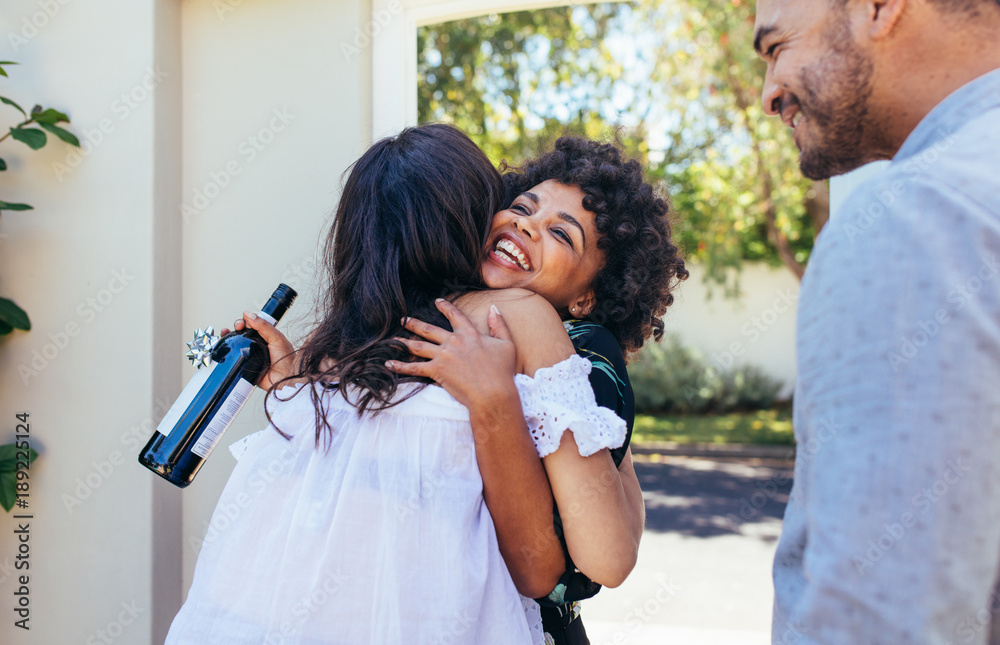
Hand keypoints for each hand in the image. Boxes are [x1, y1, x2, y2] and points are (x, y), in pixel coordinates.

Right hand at [221, 312, 299, 389]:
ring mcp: (251, 354)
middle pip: (243, 332)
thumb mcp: (276, 338)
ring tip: (226, 333)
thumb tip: (248, 314)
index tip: (243, 322)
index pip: (253, 324)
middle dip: (237, 326)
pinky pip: (234, 357)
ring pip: (237, 343)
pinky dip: (228, 351)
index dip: (246, 321)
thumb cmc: (286, 360)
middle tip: (237, 327)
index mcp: (266, 336)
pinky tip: (223, 346)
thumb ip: (264, 326)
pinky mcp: (245, 365)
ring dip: (229, 336)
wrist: (284, 379)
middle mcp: (258, 344)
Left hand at [386, 299, 517, 409]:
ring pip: (419, 346)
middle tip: (404, 319)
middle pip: (430, 329)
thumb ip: (499, 325)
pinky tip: (388, 363)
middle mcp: (454, 341)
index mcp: (470, 334)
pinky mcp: (437, 371)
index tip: (437, 301)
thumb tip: (494, 308)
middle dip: (415, 323)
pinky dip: (400, 366)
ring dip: (404, 341)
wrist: (493, 392)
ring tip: (393, 339)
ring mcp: (443, 356)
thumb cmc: (502, 371)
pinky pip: (414, 367)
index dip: (445, 307)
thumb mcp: (506, 344)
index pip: (455, 315)